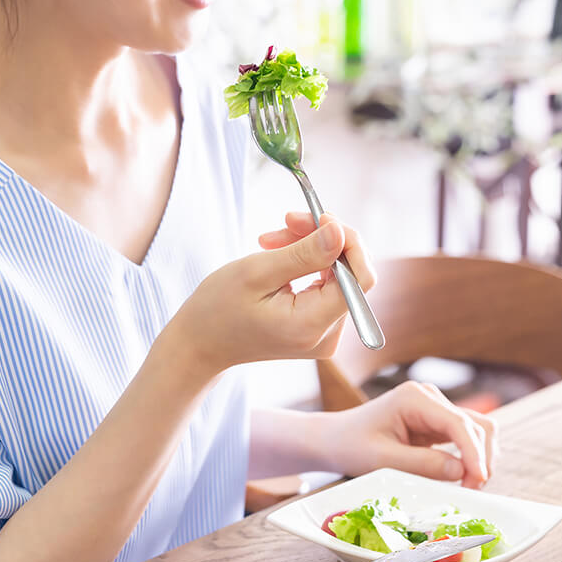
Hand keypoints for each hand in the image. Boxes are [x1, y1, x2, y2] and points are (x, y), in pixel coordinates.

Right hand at [167, 213, 375, 374]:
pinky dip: (307, 262)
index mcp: (313, 325)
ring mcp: (324, 332)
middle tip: (287, 220)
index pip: (360, 278)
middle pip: (350, 272)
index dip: (349, 241)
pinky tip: (280, 253)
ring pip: (337, 273)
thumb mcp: (258, 272)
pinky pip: (326, 283)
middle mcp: (327, 334)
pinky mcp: (317, 325)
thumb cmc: (219, 309)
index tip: (322, 218)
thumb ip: (304, 254)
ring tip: (272, 240)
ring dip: (309, 247)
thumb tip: (340, 232)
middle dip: (322, 239)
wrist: (200, 343)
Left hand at [319, 381, 497, 489]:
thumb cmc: (352, 445)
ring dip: (479, 458)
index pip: (458, 423)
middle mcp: (430, 397)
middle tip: (471, 491)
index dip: (474, 452)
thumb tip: (463, 471)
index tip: (479, 480)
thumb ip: (423, 465)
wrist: (336, 439)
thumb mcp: (383, 460)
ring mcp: (435, 409)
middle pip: (476, 425)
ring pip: (477, 430)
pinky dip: (471, 458)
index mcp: (415, 398)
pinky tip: (463, 478)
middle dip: (480, 458)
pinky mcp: (437, 423)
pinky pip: (465, 439)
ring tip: (469, 486)